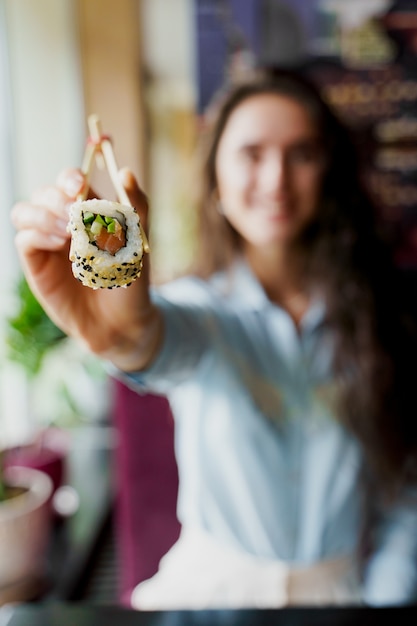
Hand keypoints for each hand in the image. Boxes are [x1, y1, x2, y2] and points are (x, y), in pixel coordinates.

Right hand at [11, 168, 162, 370]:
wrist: (121, 321)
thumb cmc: (130, 279)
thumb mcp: (138, 242)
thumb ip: (136, 207)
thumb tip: (126, 172)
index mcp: (89, 211)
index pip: (71, 181)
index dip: (71, 178)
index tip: (80, 186)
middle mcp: (64, 222)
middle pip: (45, 193)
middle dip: (56, 197)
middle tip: (73, 213)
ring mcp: (47, 242)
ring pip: (26, 211)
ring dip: (44, 215)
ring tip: (68, 233)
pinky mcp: (36, 263)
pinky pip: (24, 238)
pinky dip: (38, 234)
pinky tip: (59, 244)